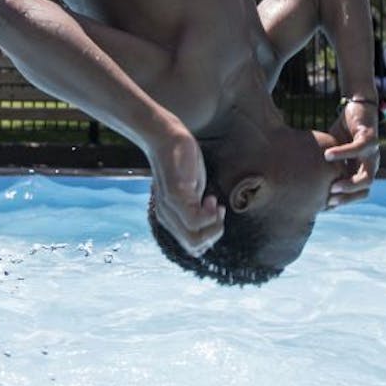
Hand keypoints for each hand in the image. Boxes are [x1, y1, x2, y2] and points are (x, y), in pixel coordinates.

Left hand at [149, 128, 224, 254]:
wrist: (166, 138)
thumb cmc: (182, 165)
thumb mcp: (192, 192)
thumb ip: (198, 209)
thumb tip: (214, 225)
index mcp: (171, 219)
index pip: (192, 246)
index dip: (209, 236)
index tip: (216, 215)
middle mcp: (167, 217)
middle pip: (194, 247)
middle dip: (215, 233)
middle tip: (219, 211)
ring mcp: (170, 207)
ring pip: (194, 239)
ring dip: (214, 224)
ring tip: (215, 203)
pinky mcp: (175, 194)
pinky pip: (195, 220)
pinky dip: (209, 214)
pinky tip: (212, 198)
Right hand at [325, 99, 380, 208]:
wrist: (358, 107)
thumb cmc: (344, 131)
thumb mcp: (333, 152)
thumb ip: (325, 165)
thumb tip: (304, 179)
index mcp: (361, 170)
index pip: (358, 194)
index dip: (344, 201)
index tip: (325, 206)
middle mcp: (370, 165)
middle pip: (365, 190)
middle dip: (348, 198)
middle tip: (329, 201)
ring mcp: (372, 154)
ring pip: (367, 177)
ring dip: (350, 184)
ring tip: (332, 187)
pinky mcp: (369, 139)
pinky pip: (357, 149)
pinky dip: (342, 154)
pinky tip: (327, 155)